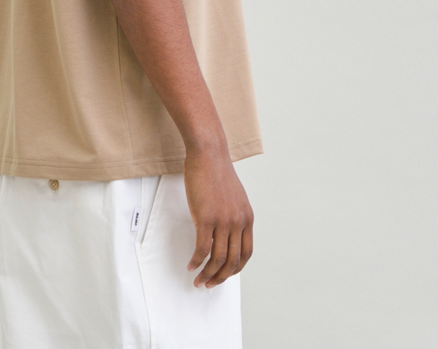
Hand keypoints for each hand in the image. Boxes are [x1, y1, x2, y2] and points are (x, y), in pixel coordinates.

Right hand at [184, 141, 253, 287]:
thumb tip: (224, 232)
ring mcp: (223, 221)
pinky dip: (196, 262)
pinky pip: (202, 249)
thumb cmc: (217, 171)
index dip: (236, 269)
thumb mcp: (234, 196)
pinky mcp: (206, 218)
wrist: (208, 153)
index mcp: (247, 217)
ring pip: (217, 259)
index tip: (225, 275)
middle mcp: (238, 222)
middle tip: (209, 284)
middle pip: (233, 261)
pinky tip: (190, 265)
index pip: (246, 253)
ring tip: (198, 280)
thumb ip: (233, 214)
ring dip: (207, 274)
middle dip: (220, 277)